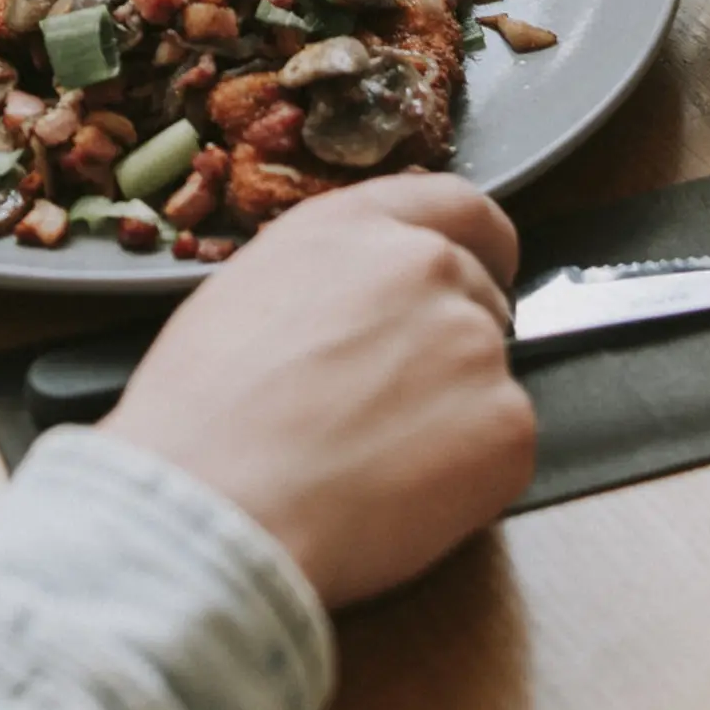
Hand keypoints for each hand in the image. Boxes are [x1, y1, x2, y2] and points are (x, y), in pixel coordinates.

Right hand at [101, 176, 536, 607]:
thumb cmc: (203, 415)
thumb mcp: (246, 294)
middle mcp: (427, 265)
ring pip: (487, 377)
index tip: (485, 271)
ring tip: (373, 460)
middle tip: (389, 405)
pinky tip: (399, 495)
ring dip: (452, 413)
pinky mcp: (507, 424)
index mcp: (358, 226)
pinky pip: (501, 447)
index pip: (459, 205)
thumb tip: (356, 302)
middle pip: (478, 296)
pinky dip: (467, 476)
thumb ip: (327, 277)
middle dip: (446, 345)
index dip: (478, 245)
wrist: (219, 504)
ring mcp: (475, 343)